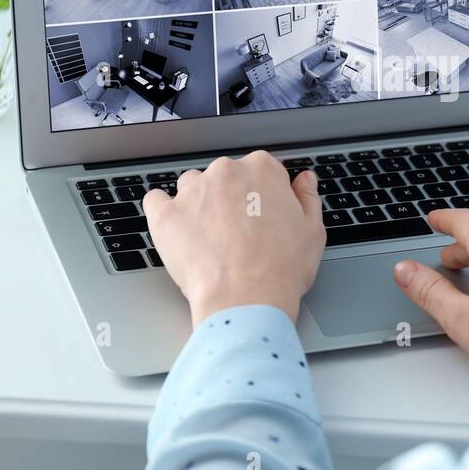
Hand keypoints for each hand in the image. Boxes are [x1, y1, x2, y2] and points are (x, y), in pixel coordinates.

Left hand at [143, 152, 325, 324]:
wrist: (246, 300)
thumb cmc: (281, 268)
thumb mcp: (312, 231)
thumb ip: (307, 198)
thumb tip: (304, 180)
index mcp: (262, 170)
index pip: (260, 170)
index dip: (263, 195)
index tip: (263, 215)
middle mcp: (226, 172)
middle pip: (225, 176)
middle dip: (230, 199)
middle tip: (239, 233)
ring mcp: (192, 191)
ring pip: (192, 187)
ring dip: (198, 204)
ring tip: (209, 237)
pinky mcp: (166, 214)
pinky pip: (156, 201)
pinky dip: (163, 211)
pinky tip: (176, 229)